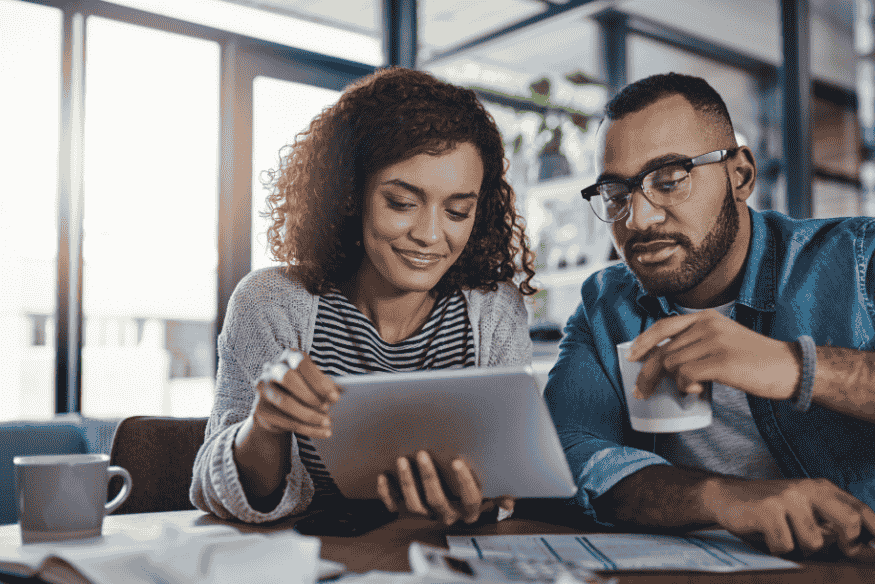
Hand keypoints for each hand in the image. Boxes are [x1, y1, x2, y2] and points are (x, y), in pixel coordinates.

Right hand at [251, 349, 340, 437]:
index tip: (335, 397)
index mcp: (289, 356)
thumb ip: (325, 385)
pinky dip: (306, 429)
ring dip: (309, 415)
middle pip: (288, 378)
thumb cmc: (304, 389)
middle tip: (328, 408)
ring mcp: (263, 388)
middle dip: (310, 395)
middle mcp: (272, 368)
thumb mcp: (315, 383)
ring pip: (285, 402)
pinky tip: (322, 432)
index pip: (302, 363)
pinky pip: (284, 420)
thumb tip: (342, 391)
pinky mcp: (259, 409)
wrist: (280, 408)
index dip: (319, 380)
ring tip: (327, 422)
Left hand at [376, 450, 513, 524]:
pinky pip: (394, 508)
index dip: (464, 482)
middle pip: (437, 501)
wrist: (448, 518)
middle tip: (422, 454)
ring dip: (407, 482)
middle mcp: (446, 516)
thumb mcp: (486, 501)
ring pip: (414, 506)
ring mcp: (425, 516)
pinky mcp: (405, 515)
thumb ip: (498, 500)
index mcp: (466, 511)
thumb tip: (510, 502)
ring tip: (402, 460)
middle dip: (428, 477)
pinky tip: (384, 477)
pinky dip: (387, 494)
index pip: (470, 500)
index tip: (458, 461)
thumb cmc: (468, 499)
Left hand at [627, 310, 799, 400]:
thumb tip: (666, 364)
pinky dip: (686, 388)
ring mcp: (714, 342)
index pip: (663, 326)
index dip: (643, 342)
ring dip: (675, 382)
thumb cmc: (754, 359)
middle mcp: (707, 325)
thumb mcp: (722, 340)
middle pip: (664, 351)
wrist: (789, 367)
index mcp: (706, 317)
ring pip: (672, 364)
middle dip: (649, 373)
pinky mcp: (721, 361)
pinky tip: (698, 391)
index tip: (631, 357)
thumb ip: (696, 343)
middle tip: (642, 391)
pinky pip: (686, 376)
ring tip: (691, 389)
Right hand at [704, 476, 874, 558]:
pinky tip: (767, 536)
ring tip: (785, 537)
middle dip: (845, 544)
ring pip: (815, 543)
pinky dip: (776, 548)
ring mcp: (787, 498)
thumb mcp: (804, 508)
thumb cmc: (770, 508)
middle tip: (829, 547)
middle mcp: (808, 489)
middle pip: (850, 523)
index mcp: (822, 488)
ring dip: (800, 549)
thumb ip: (832, 521)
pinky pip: (786, 546)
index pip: (861, 511)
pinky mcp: (768, 510)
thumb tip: (862, 548)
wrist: (726, 495)